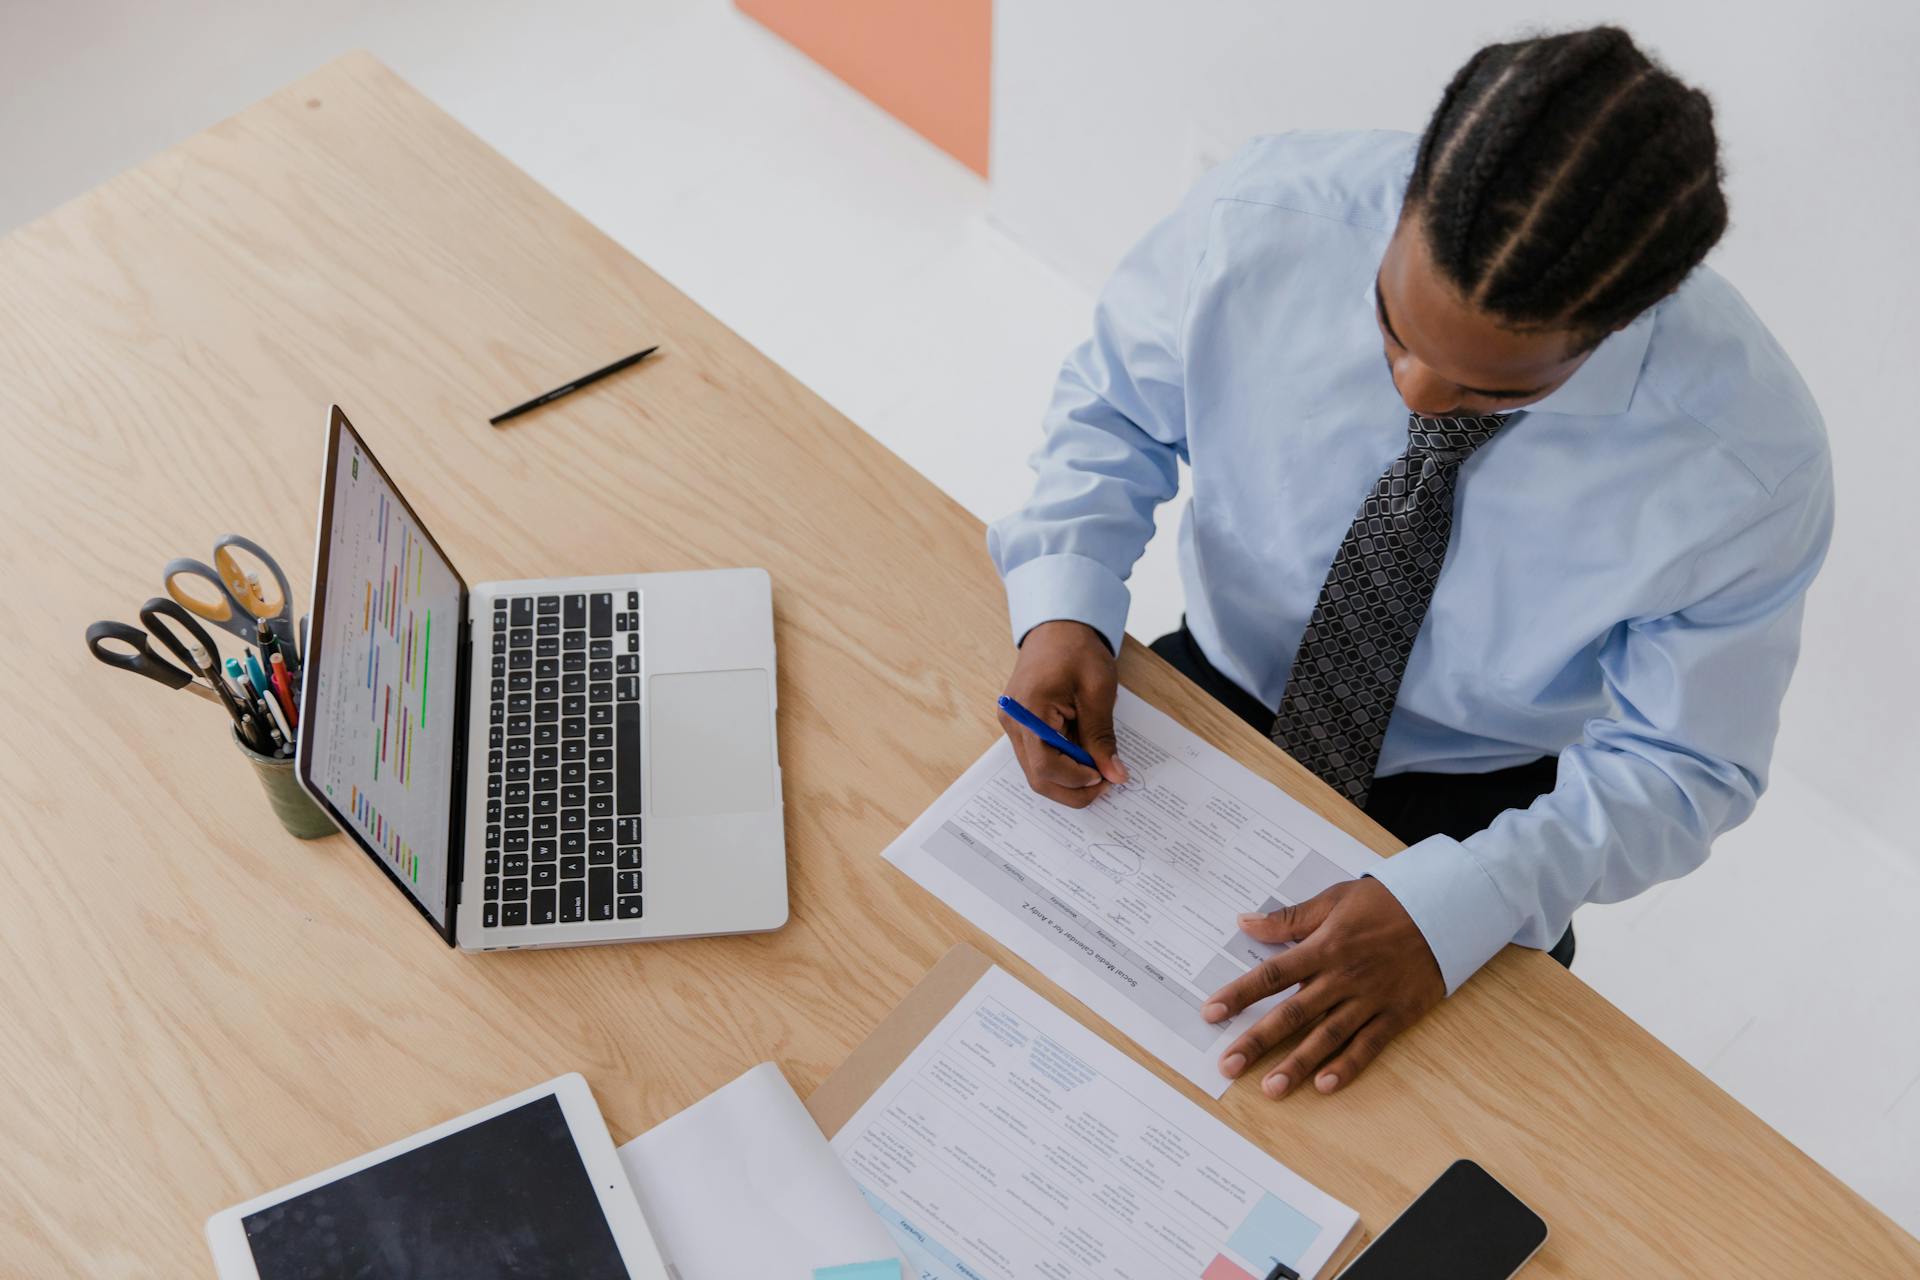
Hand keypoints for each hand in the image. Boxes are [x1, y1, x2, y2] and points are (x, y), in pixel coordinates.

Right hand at [999, 620, 1128, 807]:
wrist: (1057, 626)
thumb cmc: (1077, 649)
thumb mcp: (1098, 691)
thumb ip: (1102, 737)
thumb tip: (1114, 775)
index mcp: (1029, 709)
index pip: (1045, 764)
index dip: (1076, 779)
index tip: (1105, 777)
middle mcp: (1014, 722)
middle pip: (1037, 776)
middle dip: (1073, 789)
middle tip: (1106, 782)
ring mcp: (1014, 725)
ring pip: (1037, 772)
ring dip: (1068, 780)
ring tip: (1099, 769)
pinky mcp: (1021, 726)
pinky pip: (1039, 757)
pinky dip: (1062, 766)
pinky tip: (1085, 758)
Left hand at [1205, 878, 1442, 1097]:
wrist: (1446, 909)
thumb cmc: (1386, 902)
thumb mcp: (1334, 899)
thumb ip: (1289, 919)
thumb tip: (1245, 923)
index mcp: (1324, 947)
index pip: (1272, 974)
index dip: (1239, 994)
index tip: (1211, 1013)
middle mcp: (1343, 977)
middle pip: (1293, 1013)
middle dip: (1258, 1040)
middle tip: (1229, 1065)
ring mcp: (1370, 998)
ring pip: (1328, 1036)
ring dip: (1298, 1064)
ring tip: (1272, 1088)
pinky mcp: (1396, 1014)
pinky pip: (1369, 1045)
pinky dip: (1348, 1066)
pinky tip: (1326, 1085)